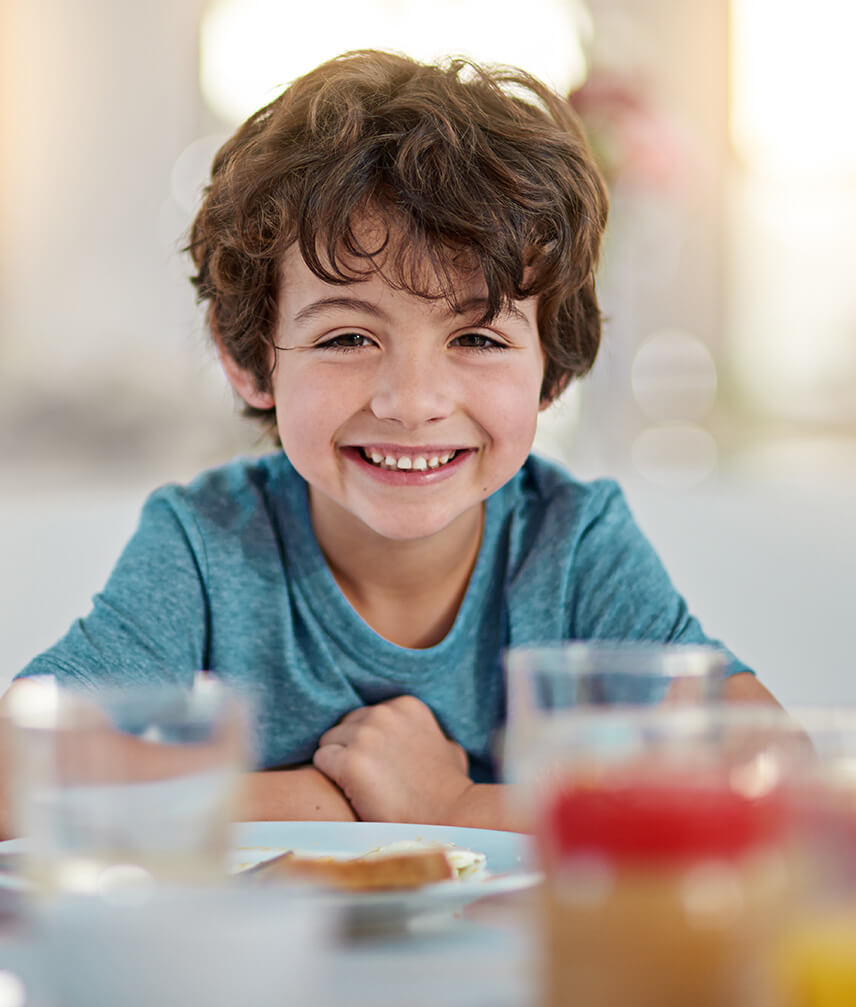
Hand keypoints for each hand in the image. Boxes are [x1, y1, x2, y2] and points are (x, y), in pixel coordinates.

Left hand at [312, 695, 472, 824]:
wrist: (449, 818)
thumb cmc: (449, 789)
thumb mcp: (447, 748)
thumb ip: (428, 734)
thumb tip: (427, 737)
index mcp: (405, 705)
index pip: (365, 716)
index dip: (369, 742)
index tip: (381, 763)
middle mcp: (383, 713)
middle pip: (344, 725)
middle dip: (350, 749)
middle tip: (367, 778)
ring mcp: (365, 736)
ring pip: (328, 741)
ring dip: (337, 763)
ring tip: (357, 787)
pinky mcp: (349, 762)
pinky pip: (321, 760)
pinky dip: (329, 776)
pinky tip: (348, 792)